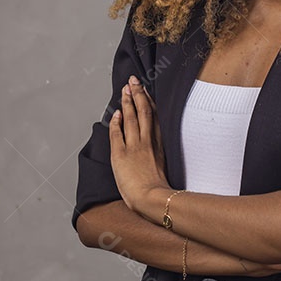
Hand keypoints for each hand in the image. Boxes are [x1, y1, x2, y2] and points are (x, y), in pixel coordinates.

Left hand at [108, 76, 170, 212]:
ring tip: (125, 88)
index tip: (146, 91)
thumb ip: (158, 159)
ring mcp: (134, 147)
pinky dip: (116, 122)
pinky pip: (117, 134)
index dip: (150, 102)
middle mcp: (148, 142)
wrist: (154, 199)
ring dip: (128, 102)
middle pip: (144, 112)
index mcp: (159, 146)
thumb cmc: (159, 192)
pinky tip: (116, 113)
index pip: (154, 118)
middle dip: (138, 94)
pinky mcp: (121, 155)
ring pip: (132, 118)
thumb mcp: (163, 171)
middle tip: (134, 80)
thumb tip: (155, 157)